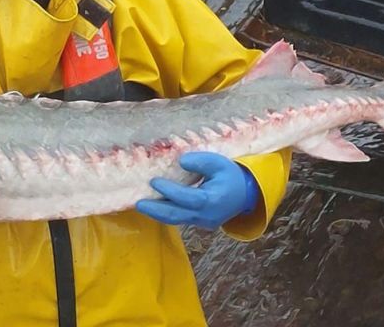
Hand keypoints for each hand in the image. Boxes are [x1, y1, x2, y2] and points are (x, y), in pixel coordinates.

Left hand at [135, 151, 259, 229]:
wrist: (245, 194)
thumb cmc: (230, 175)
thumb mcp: (219, 162)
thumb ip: (200, 161)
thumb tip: (180, 162)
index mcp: (214, 200)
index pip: (189, 198)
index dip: (170, 191)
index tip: (154, 181)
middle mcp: (207, 215)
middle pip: (177, 215)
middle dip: (156, 210)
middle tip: (138, 203)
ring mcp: (202, 221)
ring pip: (176, 219)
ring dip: (157, 213)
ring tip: (140, 205)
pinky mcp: (198, 222)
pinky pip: (179, 218)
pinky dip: (165, 212)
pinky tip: (152, 205)